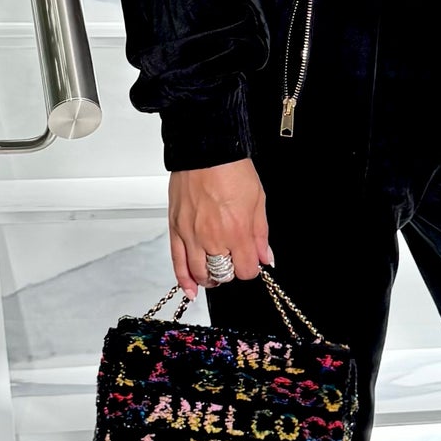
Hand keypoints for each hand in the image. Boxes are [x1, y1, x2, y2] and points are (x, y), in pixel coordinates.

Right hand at [168, 157, 270, 297]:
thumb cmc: (231, 170)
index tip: (251, 263)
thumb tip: (264, 257)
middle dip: (231, 272)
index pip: (245, 271)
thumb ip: (260, 234)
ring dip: (209, 278)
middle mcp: (212, 237)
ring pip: (199, 273)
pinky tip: (190, 289)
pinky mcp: (176, 229)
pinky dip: (184, 279)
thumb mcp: (258, 201)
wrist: (206, 151)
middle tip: (233, 262)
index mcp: (236, 232)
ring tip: (215, 275)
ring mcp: (191, 235)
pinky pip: (177, 262)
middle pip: (223, 274)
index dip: (250, 270)